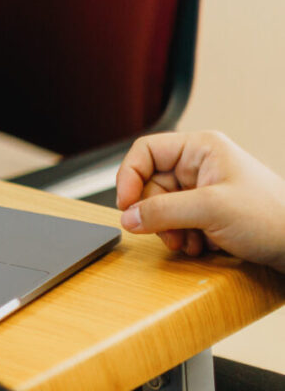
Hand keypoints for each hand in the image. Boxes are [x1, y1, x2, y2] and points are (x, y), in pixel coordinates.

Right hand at [117, 130, 284, 271]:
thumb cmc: (272, 217)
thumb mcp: (211, 210)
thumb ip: (163, 211)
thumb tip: (128, 217)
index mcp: (200, 149)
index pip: (146, 152)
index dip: (129, 177)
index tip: (125, 205)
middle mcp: (199, 165)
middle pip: (151, 184)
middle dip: (156, 214)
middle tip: (166, 234)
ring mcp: (204, 189)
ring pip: (162, 207)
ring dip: (170, 230)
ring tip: (188, 243)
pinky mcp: (209, 212)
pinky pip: (177, 222)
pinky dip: (183, 237)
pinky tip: (200, 246)